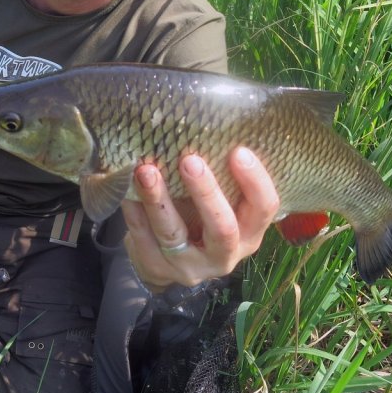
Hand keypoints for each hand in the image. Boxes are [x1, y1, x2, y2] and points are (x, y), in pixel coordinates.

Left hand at [122, 147, 279, 290]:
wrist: (170, 257)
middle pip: (222, 228)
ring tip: (146, 170)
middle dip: (206, 193)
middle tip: (190, 160)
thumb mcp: (222, 201)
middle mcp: (226, 254)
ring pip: (174, 233)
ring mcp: (190, 266)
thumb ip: (221, 175)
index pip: (264, 209)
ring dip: (158, 199)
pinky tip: (127, 187)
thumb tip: (207, 125)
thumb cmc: (202, 216)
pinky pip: (143, 237)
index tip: (239, 151)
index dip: (255, 182)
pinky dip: (134, 210)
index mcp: (250, 232)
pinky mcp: (158, 268)